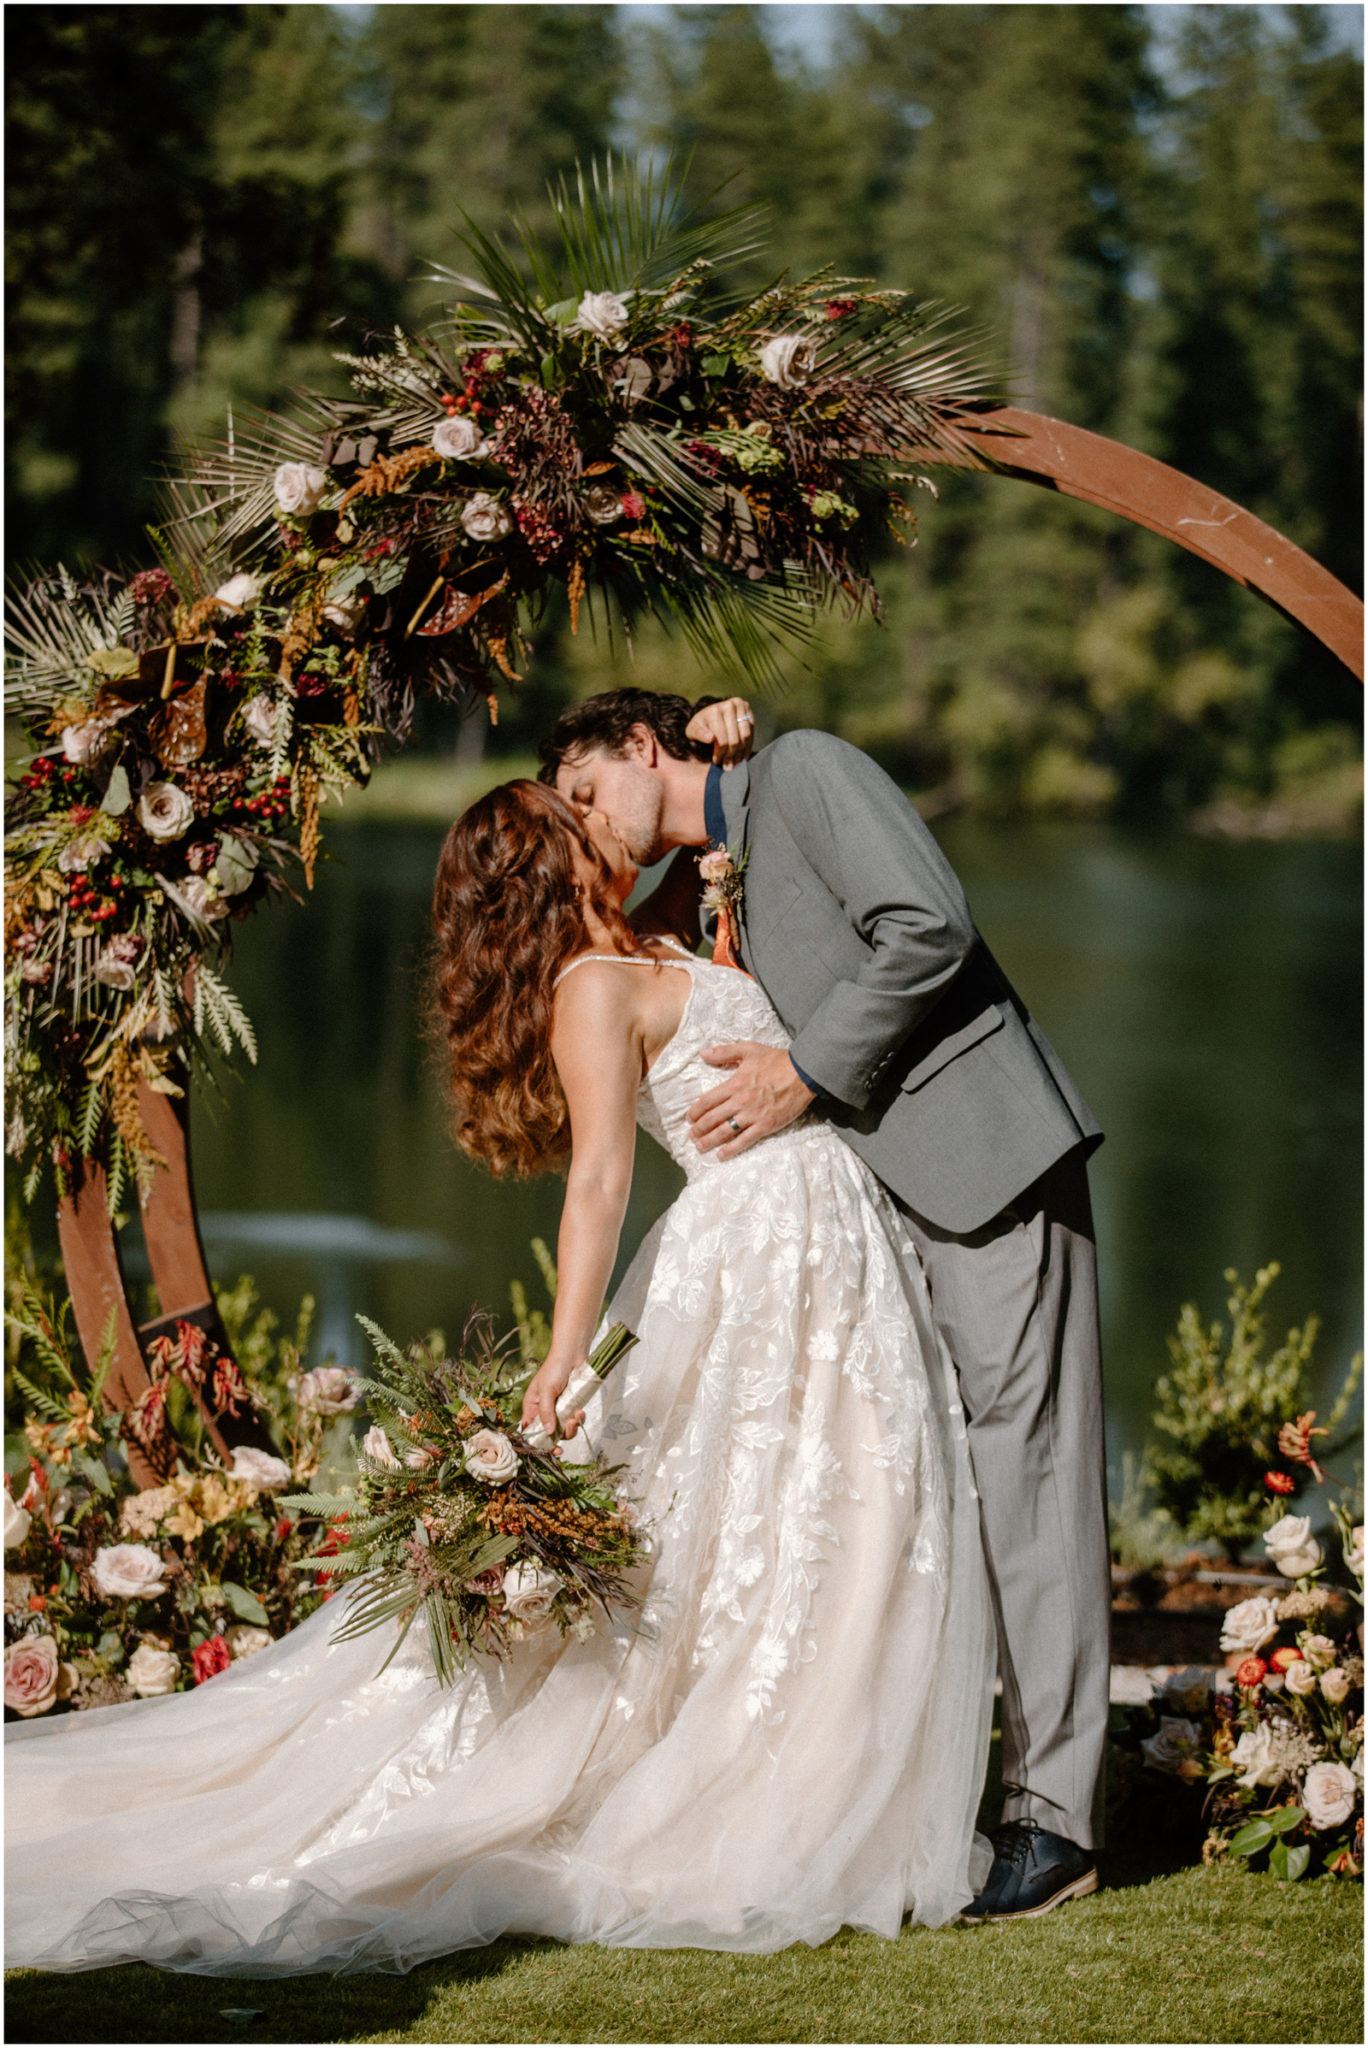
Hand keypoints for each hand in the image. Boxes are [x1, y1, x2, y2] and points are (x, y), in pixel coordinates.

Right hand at [520, 1359, 586, 1441]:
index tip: (552, 1449)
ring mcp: (559, 1409)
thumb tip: (548, 1433)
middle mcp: (544, 1411)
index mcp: (532, 1408)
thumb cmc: (554, 1368)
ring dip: (571, 1427)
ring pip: (564, 1429)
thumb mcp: (547, 1390)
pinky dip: (578, 1419)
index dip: (539, 1443)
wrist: (573, 1355)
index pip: (531, 1431)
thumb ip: (546, 1412)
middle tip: (567, 1434)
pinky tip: (580, 1411)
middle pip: (549, 1434)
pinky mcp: (571, 1406)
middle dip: (560, 1436)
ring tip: (576, 1417)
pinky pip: (574, 1420)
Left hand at [685, 696, 754, 768]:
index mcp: (715, 711)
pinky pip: (751, 732)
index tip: (717, 762)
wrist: (710, 714)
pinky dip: (748, 746)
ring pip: (745, 736)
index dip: (720, 753)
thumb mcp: (693, 730)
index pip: (722, 739)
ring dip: (741, 752)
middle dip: (731, 756)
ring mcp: (741, 707)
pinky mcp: (748, 711)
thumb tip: (710, 738)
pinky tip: (743, 755)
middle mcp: (729, 706)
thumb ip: (699, 734)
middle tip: (728, 766)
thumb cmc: (701, 725)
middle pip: (734, 739)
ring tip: (736, 762)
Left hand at [686, 1042, 815, 1157]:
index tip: (689, 1118)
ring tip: (699, 1146)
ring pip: (724, 1131)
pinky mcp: (765, 1125)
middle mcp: (740, 1101)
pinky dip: (731, 1149)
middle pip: (712, 1118)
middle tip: (692, 1135)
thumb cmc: (777, 1061)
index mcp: (734, 1084)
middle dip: (698, 1129)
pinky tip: (721, 1155)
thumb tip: (703, 1053)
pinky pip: (744, 1140)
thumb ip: (724, 1052)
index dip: (695, 1111)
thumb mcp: (749, 1049)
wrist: (803, 1073)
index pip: (707, 1101)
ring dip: (709, 1140)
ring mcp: (753, 1115)